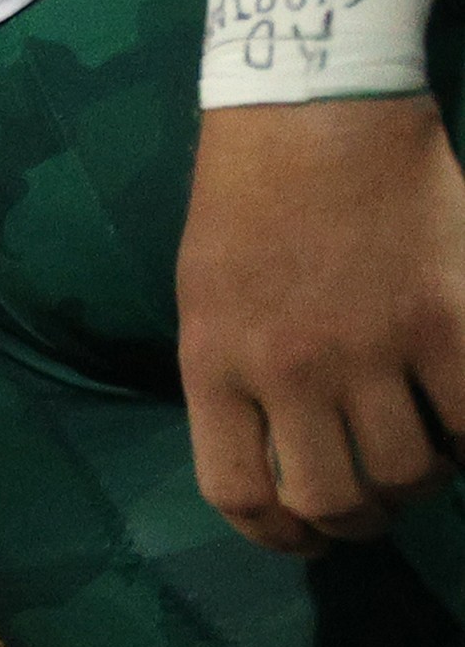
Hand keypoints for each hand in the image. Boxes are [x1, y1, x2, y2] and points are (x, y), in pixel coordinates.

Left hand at [181, 97, 464, 552]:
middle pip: (330, 498)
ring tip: (426, 458)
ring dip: (421, 481)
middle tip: (377, 501)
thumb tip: (277, 452)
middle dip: (358, 518)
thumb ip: (235, 376)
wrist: (314, 108)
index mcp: (215, 363)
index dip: (278, 537)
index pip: (239, 492)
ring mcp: (371, 345)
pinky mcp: (447, 317)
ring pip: (408, 470)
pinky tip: (464, 423)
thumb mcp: (207, 298)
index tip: (307, 538)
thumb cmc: (250, 197)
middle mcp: (288, 368)